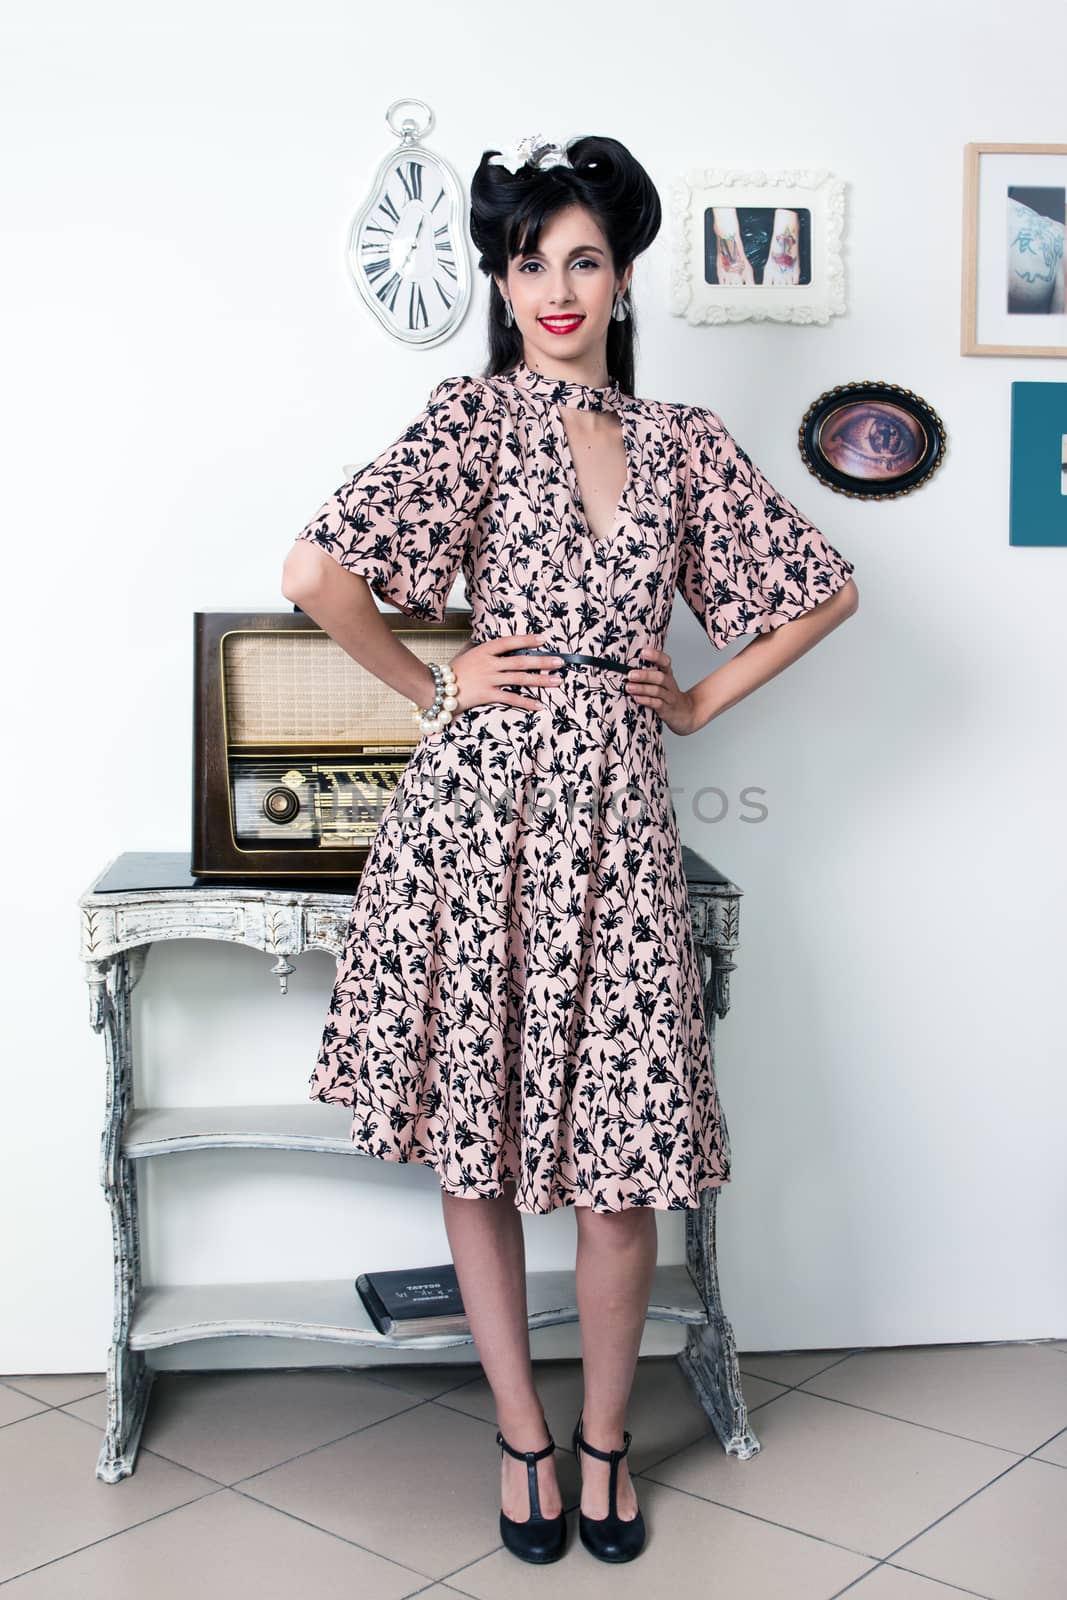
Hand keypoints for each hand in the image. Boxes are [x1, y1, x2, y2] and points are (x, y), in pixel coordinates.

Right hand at [444, 632, 563, 716]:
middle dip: (542, 661)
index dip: (527, 640)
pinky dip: (526, 702)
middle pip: (520, 661)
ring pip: (520, 678)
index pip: (509, 642)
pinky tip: (539, 705)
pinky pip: (511, 698)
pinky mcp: (487, 694)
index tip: (544, 638)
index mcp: (484, 650)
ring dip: (540, 680)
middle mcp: (489, 663)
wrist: (435, 688)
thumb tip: (496, 645)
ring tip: (557, 681)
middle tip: (560, 661)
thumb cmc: (451, 672)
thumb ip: (482, 649)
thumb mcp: (466, 653)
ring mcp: (488, 679)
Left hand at [624, 647, 699, 734]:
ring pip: (657, 691)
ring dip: (642, 688)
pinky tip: (637, 698)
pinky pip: (657, 704)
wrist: (684, 712)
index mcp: (667, 673)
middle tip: (630, 674)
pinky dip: (646, 701)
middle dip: (644, 675)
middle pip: (660, 677)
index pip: (665, 661)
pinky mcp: (666, 709)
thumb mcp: (661, 681)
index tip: (643, 652)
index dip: (656, 656)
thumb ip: (648, 672)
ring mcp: (669, 697)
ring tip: (629, 687)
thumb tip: (624, 666)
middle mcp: (669, 684)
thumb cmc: (666, 694)